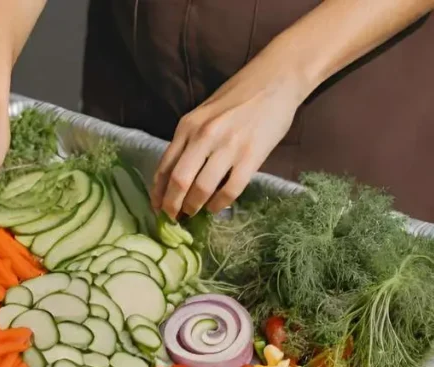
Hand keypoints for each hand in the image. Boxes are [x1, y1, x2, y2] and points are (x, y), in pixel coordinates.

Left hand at [152, 69, 306, 218]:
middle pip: (179, 181)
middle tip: (173, 218)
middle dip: (172, 206)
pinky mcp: (251, 156)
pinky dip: (219, 204)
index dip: (158, 192)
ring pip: (202, 189)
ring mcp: (228, 146)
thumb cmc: (239, 97)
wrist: (276, 80)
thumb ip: (190, 140)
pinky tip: (216, 207)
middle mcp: (204, 136)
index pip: (165, 166)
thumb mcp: (204, 114)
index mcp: (188, 125)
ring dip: (194, 207)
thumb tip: (176, 177)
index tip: (157, 207)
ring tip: (193, 213)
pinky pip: (230, 190)